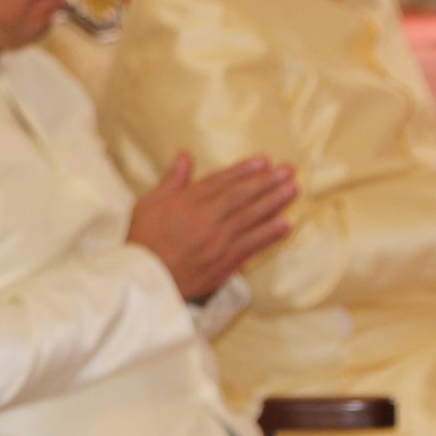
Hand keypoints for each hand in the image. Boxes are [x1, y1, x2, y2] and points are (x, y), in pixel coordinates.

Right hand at [126, 153, 298, 299]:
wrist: (145, 281)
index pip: (221, 181)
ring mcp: (218, 241)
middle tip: (288, 170)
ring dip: (274, 203)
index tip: (264, 161)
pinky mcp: (225, 262)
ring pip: (251, 218)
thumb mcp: (149, 204)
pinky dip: (270, 235)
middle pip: (242, 196)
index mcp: (187, 202)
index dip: (244, 170)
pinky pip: (252, 245)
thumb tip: (184, 155)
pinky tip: (286, 225)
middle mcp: (206, 219)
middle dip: (267, 182)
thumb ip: (171, 180)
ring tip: (293, 190)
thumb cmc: (142, 241)